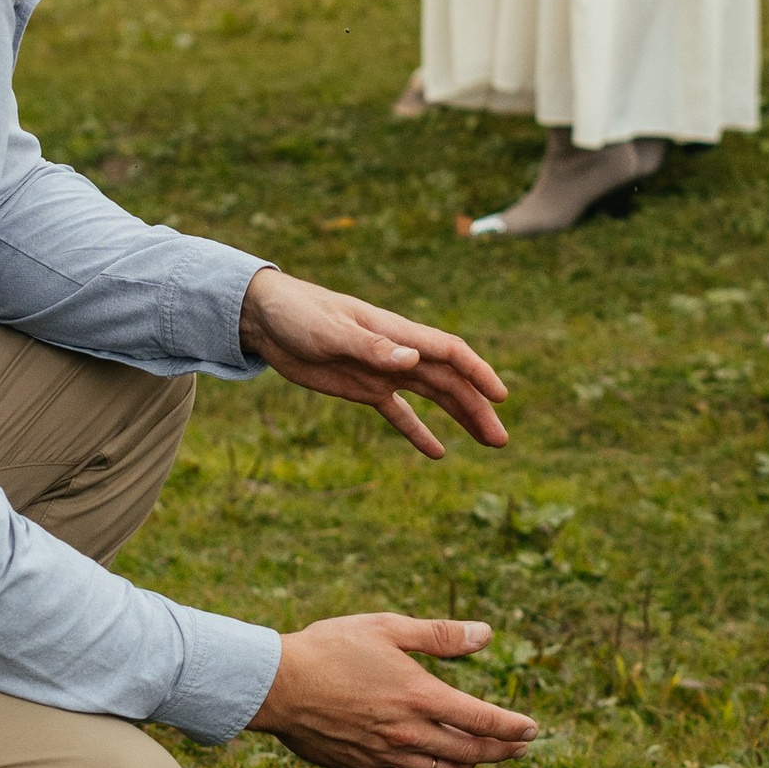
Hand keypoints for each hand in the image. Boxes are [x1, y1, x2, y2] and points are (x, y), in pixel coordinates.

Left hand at [237, 267, 508, 461]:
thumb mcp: (332, 332)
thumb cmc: (299, 315)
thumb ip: (372, 348)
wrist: (267, 318)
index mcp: (396, 334)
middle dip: (477, 407)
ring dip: (461, 418)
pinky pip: (399, 413)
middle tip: (500, 439)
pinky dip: (419, 431)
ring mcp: (383, 371)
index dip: (478, 373)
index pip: (449, 353)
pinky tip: (438, 452)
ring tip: (488, 442)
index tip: (501, 397)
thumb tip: (414, 361)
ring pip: (433, 397)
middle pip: (449, 381)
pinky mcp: (363, 388)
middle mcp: (398, 353)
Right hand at [252, 612, 536, 767]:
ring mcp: (386, 756)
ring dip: (466, 766)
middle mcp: (410, 732)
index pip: (483, 720)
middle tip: (518, 745)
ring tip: (476, 755)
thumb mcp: (389, 628)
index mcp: (421, 695)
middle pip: (470, 752)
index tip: (532, 730)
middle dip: (501, 750)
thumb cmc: (331, 647)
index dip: (512, 727)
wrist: (278, 685)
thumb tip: (486, 635)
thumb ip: (440, 636)